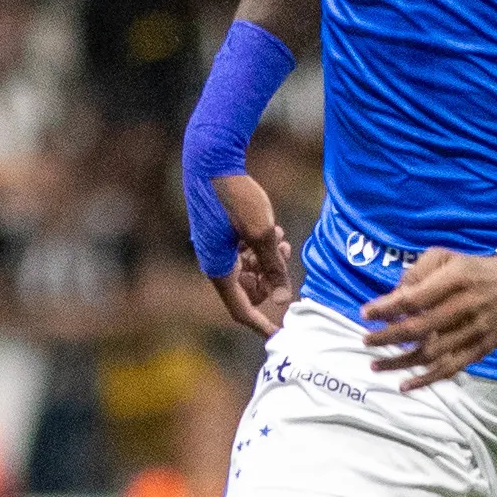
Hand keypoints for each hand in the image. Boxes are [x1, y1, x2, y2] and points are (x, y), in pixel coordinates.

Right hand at [207, 172, 297, 335]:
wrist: (212, 160)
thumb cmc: (235, 196)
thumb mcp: (263, 233)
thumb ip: (274, 268)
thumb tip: (284, 300)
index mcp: (218, 268)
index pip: (241, 310)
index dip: (262, 324)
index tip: (281, 336)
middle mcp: (214, 262)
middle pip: (249, 290)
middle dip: (271, 279)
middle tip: (284, 256)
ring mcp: (216, 248)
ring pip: (249, 270)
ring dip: (268, 261)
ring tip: (282, 239)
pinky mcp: (220, 235)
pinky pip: (243, 254)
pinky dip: (259, 248)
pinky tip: (274, 230)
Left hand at [360, 244, 496, 388]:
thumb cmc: (476, 269)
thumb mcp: (447, 257)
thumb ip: (419, 272)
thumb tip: (393, 297)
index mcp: (455, 279)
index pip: (414, 298)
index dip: (386, 308)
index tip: (366, 314)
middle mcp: (464, 306)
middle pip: (419, 328)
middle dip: (387, 337)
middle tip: (365, 340)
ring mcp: (474, 331)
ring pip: (431, 353)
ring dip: (400, 362)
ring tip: (375, 365)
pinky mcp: (482, 349)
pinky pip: (450, 368)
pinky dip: (426, 379)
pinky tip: (405, 385)